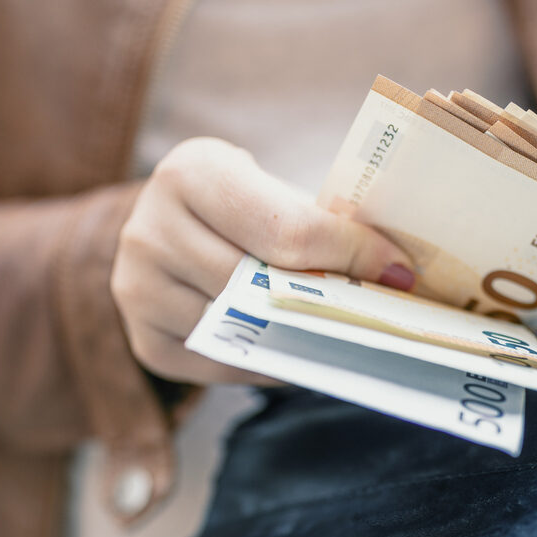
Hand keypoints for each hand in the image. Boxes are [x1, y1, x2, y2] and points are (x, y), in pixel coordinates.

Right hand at [112, 137, 415, 384]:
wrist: (171, 229)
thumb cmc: (242, 210)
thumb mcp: (271, 191)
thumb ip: (320, 223)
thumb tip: (397, 273)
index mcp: (190, 172)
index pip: (285, 227)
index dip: (349, 252)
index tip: (398, 271)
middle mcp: (149, 229)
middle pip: (260, 284)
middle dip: (331, 299)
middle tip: (385, 311)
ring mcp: (138, 289)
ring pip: (242, 328)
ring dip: (302, 336)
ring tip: (349, 332)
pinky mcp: (146, 340)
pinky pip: (223, 364)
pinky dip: (268, 362)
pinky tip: (298, 349)